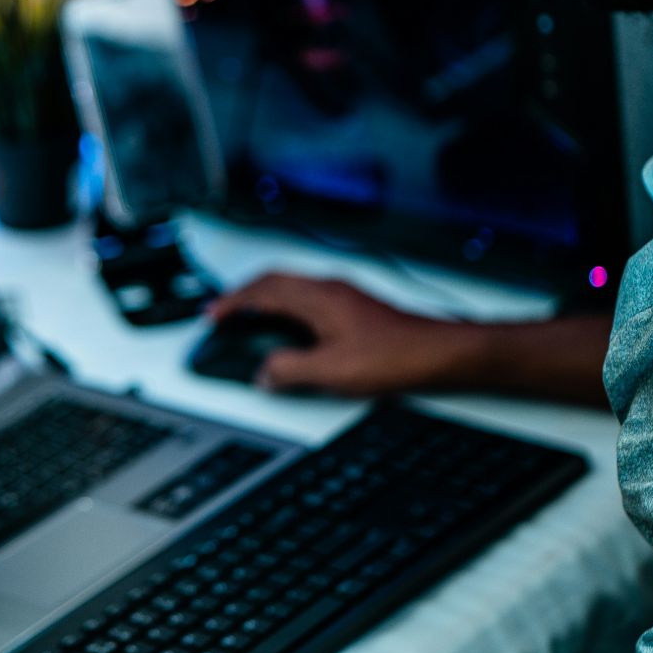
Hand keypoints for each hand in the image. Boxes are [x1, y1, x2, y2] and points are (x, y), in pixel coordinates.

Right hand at [209, 273, 480, 396]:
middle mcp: (330, 288)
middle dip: (244, 294)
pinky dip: (288, 305)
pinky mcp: (356, 305)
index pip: (263, 291)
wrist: (439, 352)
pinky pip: (309, 295)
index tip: (213, 315)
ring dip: (266, 298)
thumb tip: (264, 372)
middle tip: (223, 311)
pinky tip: (291, 326)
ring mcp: (345, 294)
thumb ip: (290, 371)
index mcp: (318, 298)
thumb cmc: (396, 356)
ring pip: (293, 286)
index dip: (232, 302)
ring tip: (249, 316)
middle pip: (275, 280)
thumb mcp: (332, 371)